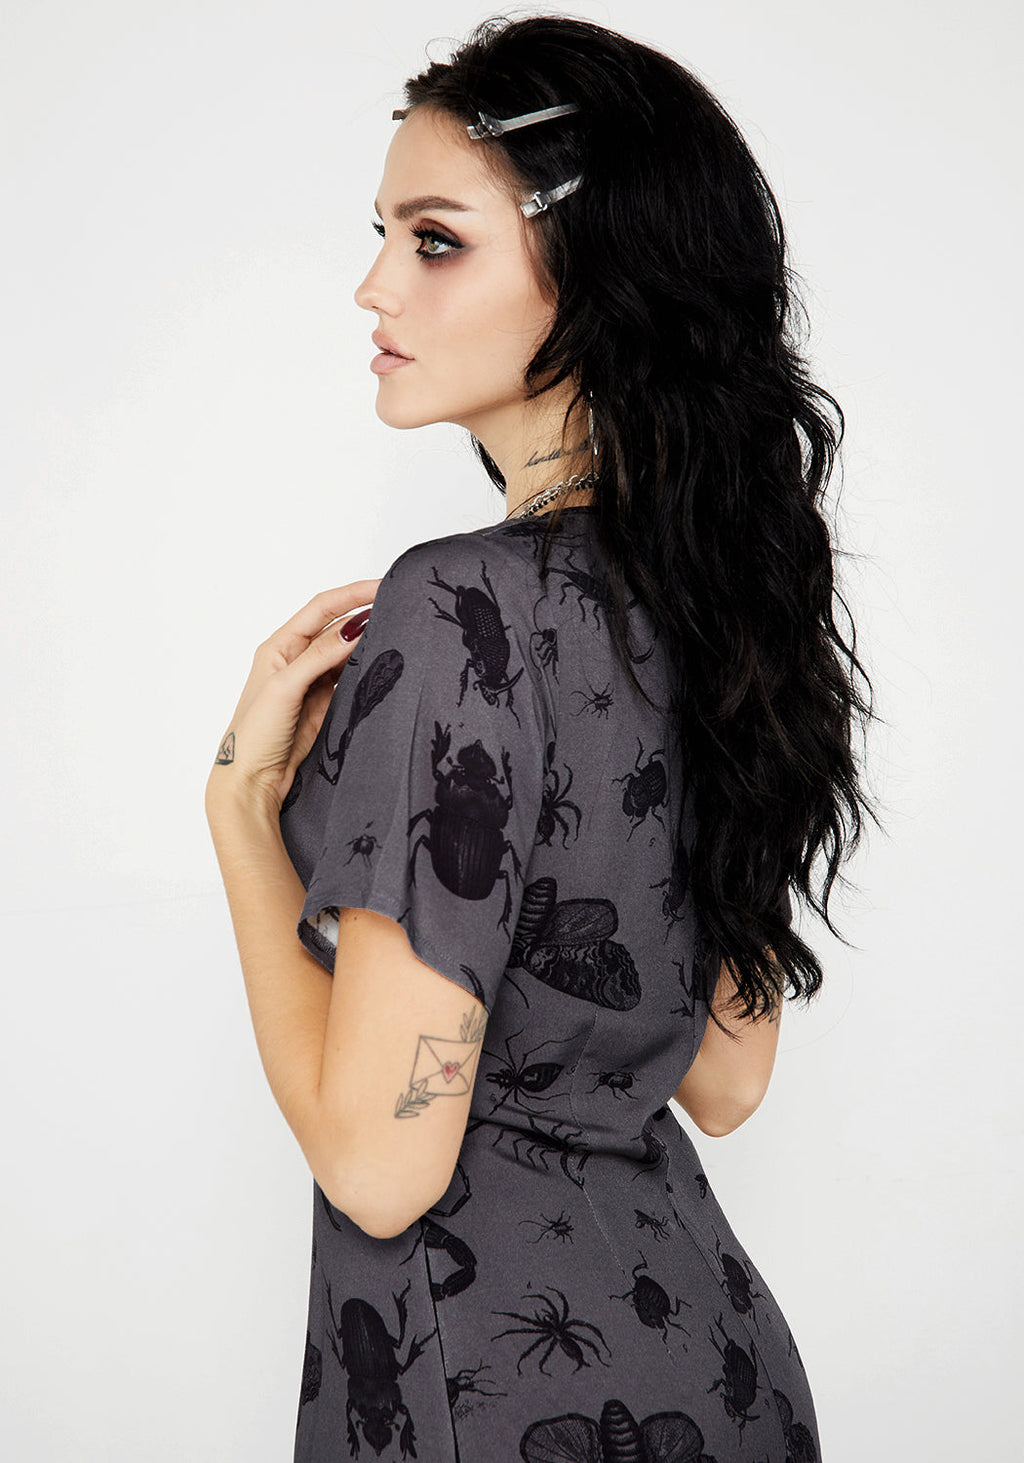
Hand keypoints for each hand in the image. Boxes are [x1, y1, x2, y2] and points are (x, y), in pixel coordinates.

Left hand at [205, 580, 382, 819]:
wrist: (252, 781)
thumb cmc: (254, 735)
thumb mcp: (285, 688)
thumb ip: (319, 656)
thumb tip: (355, 628)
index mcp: (279, 646)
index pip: (322, 608)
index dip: (353, 593)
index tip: (384, 586)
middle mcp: (295, 659)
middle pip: (336, 626)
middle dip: (366, 613)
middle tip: (399, 605)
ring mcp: (311, 681)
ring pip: (346, 652)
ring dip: (368, 641)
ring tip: (397, 631)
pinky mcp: (324, 703)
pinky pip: (349, 678)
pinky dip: (366, 668)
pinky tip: (382, 664)